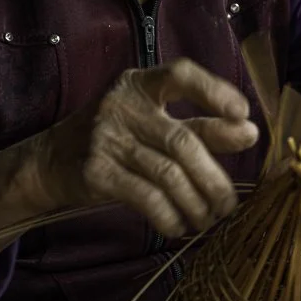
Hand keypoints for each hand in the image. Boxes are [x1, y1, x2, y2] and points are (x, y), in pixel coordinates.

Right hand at [34, 58, 258, 235]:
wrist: (51, 160)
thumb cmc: (117, 137)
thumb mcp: (153, 121)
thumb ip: (200, 125)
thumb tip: (249, 131)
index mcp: (140, 83)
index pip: (181, 75)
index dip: (215, 92)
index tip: (243, 116)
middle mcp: (122, 105)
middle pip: (183, 141)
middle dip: (214, 178)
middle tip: (229, 203)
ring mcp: (106, 138)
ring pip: (169, 175)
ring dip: (197, 203)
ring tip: (209, 218)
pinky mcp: (96, 172)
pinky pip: (147, 198)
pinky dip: (171, 216)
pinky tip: (179, 225)